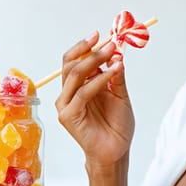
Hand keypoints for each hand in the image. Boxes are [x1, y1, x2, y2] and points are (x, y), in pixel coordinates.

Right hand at [55, 32, 134, 172]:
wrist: (117, 151)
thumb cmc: (117, 125)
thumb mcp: (120, 95)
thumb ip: (115, 76)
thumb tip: (117, 53)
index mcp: (77, 87)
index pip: (73, 61)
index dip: (84, 46)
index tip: (100, 34)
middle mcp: (68, 94)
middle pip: (70, 64)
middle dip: (89, 50)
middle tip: (108, 42)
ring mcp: (66, 105)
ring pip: (74, 75)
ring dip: (95, 61)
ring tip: (113, 53)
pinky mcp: (68, 116)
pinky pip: (82, 92)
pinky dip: (99, 80)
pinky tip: (113, 72)